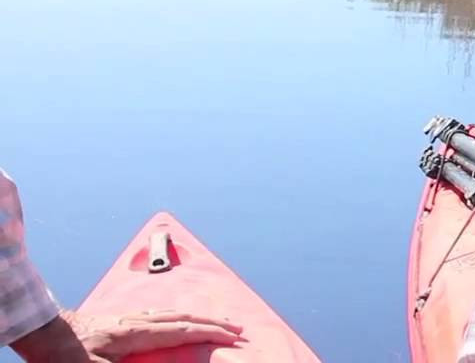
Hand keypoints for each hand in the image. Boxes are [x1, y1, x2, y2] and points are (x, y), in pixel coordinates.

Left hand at [71, 310, 243, 361]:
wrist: (42, 330)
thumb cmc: (66, 355)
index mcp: (138, 333)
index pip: (184, 331)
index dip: (211, 332)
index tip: (234, 335)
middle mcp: (138, 322)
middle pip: (185, 318)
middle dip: (213, 322)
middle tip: (237, 327)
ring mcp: (129, 318)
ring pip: (173, 314)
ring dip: (198, 318)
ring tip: (215, 322)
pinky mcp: (120, 320)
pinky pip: (159, 315)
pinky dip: (178, 317)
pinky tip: (175, 320)